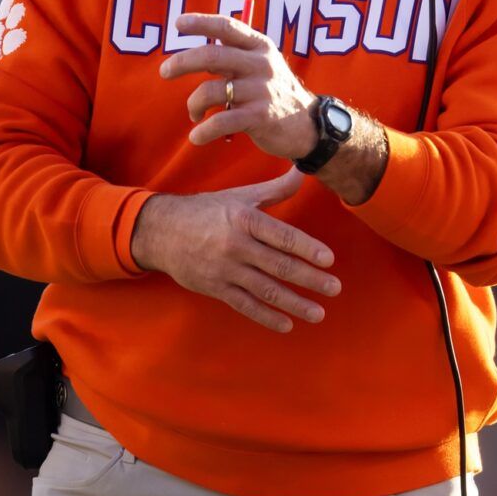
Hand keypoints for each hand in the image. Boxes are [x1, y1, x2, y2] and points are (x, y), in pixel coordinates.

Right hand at [130, 169, 337, 332]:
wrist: (162, 231)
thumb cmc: (207, 210)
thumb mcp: (240, 196)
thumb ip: (275, 189)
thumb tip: (303, 171)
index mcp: (244, 219)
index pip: (282, 236)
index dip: (307, 248)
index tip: (329, 260)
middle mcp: (235, 245)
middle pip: (279, 266)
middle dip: (310, 279)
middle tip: (334, 288)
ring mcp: (225, 270)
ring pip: (265, 290)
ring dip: (294, 303)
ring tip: (319, 313)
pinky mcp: (215, 288)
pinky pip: (245, 305)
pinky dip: (266, 317)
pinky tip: (287, 324)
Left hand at [160, 14, 319, 157]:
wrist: (307, 125)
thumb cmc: (273, 92)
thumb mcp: (260, 66)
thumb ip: (233, 57)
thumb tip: (193, 54)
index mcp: (259, 47)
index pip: (227, 27)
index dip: (201, 22)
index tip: (178, 24)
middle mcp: (261, 65)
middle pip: (213, 56)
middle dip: (182, 62)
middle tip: (164, 72)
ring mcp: (261, 91)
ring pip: (212, 91)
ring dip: (194, 104)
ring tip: (194, 114)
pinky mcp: (260, 117)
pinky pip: (221, 122)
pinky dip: (203, 131)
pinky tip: (197, 136)